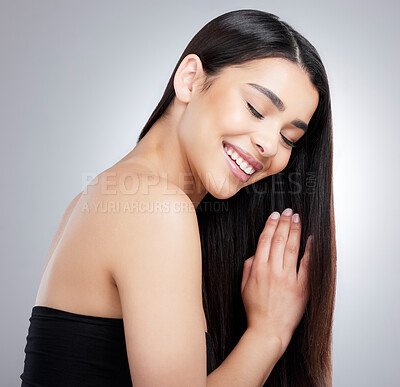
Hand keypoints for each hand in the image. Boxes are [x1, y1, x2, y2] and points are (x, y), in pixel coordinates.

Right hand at [240, 208, 311, 353]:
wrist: (268, 330)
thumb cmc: (255, 309)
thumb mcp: (243, 286)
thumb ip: (248, 266)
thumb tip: (256, 252)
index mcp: (258, 269)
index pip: (264, 240)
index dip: (270, 225)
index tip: (275, 215)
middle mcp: (273, 271)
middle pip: (279, 240)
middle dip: (284, 223)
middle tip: (289, 211)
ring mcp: (288, 278)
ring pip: (292, 248)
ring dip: (295, 230)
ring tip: (297, 218)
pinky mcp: (301, 287)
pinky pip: (307, 265)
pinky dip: (310, 251)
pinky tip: (312, 239)